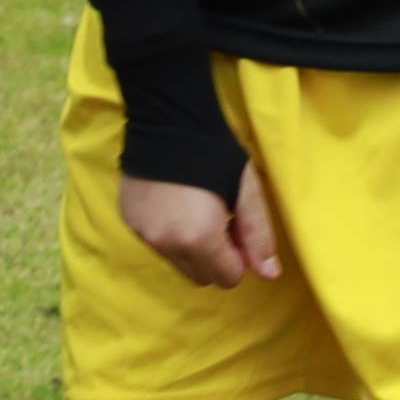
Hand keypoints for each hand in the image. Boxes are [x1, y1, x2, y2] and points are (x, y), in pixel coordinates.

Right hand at [122, 165, 285, 289]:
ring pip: (178, 263)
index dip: (239, 258)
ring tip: (198, 210)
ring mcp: (144, 235)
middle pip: (201, 276)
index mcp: (199, 240)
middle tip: (221, 220)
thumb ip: (259, 236)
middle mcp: (167, 245)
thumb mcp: (247, 192)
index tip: (238, 229)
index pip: (227, 279)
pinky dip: (170, 235)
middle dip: (216, 258)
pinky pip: (157, 245)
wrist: (168, 121)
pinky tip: (176, 204)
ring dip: (193, 249)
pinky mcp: (130, 222)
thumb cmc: (217, 155)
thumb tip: (270, 275)